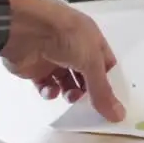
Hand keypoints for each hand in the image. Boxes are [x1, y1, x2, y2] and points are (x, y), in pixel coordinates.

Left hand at [0, 0, 124, 121]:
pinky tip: (50, 91)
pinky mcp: (34, 67)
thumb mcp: (91, 62)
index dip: (108, 81)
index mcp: (91, 39)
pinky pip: (45, 84)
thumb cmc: (65, 35)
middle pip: (86, 75)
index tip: (110, 100)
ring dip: (69, 92)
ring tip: (69, 96)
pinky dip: (49, 91)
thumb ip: (102, 91)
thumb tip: (118, 114)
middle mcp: (73, 48)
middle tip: (89, 103)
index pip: (105, 63)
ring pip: (66, 81)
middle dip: (88, 90)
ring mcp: (53, 57)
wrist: (25, 28)